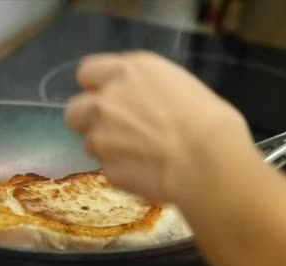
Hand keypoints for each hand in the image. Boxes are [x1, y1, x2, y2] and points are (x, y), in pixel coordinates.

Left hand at [64, 51, 253, 202]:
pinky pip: (109, 170)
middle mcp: (106, 101)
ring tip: (139, 155)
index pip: (87, 72)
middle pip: (75, 110)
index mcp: (127, 72)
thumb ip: (147, 89)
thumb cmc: (211, 120)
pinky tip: (147, 173)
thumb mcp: (179, 85)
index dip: (96, 86)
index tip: (109, 96)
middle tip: (114, 129)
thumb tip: (146, 102)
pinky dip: (123, 172)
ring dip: (107, 148)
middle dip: (88, 120)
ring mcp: (101, 137)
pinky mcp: (107, 170)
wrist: (208, 162)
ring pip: (90, 143)